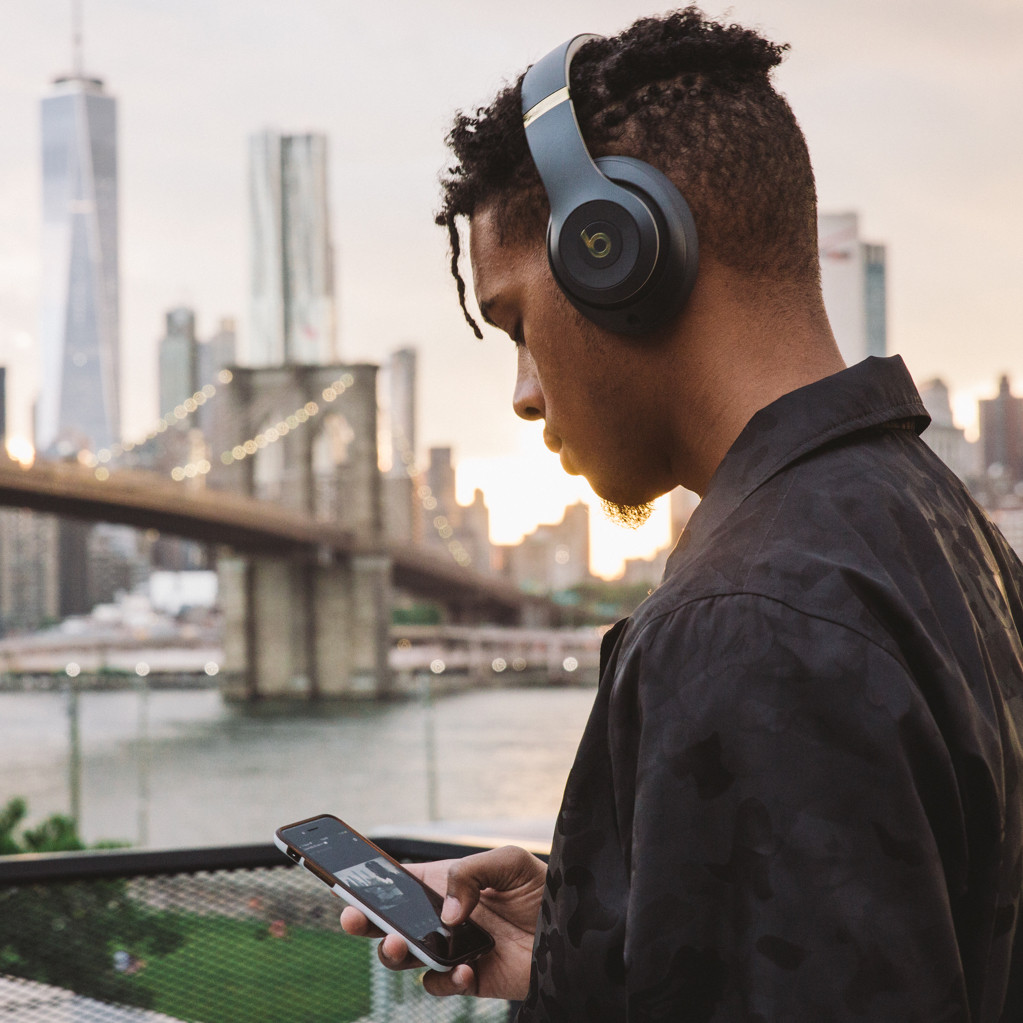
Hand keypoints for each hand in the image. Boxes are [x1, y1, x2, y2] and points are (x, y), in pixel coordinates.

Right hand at [340, 844, 545, 1000]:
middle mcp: (446, 918)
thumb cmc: (544, 887)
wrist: (576, 930)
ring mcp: (455, 949)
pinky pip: (442, 985)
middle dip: (366, 921)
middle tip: (353, 920)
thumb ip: (471, 873)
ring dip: (396, 952)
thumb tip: (446, 913)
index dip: (372, 885)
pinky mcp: (471, 978)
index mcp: (449, 883)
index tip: (346, 886)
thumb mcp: (510, 861)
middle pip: (393, 922)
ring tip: (401, 945)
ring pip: (407, 956)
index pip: (402, 883)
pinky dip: (448, 980)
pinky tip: (467, 969)